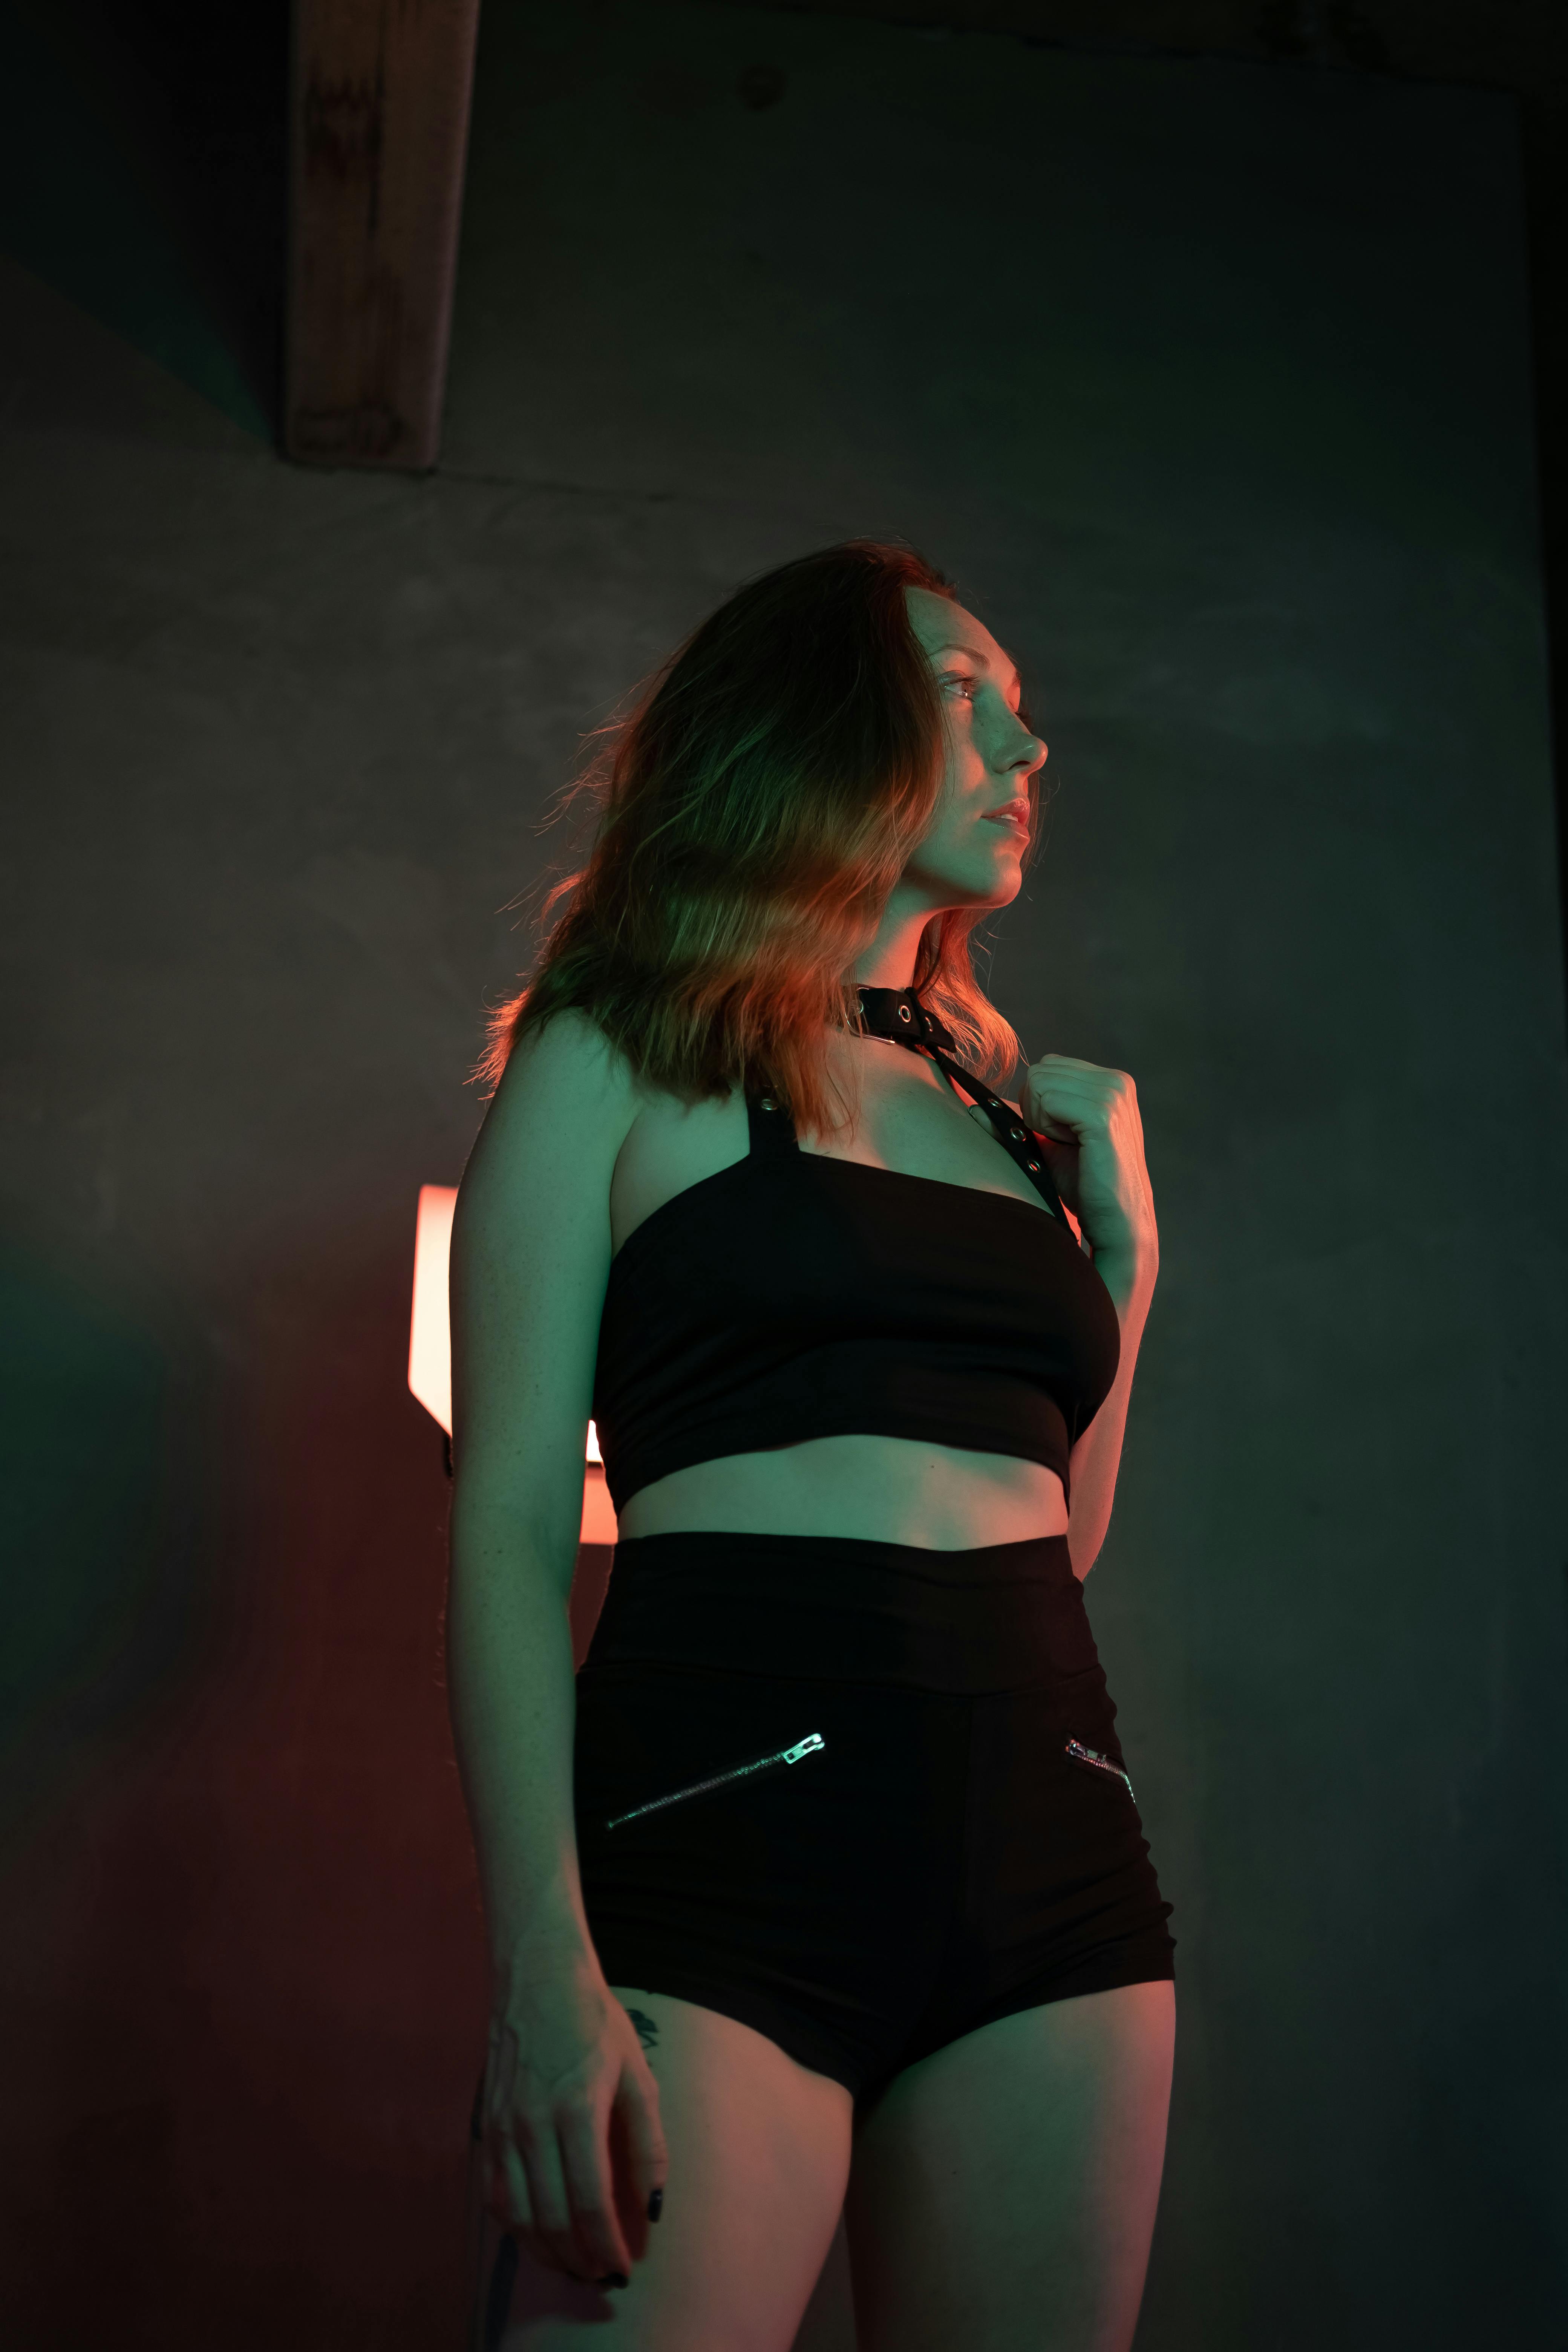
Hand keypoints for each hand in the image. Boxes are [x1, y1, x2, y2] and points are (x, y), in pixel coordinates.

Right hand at [481, 1944, 666, 2283]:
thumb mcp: (637, 2074)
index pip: (590, 2201)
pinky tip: (538, 2236)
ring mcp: (503, 2127)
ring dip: (546, 2252)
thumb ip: (648, 2143)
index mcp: (576, 2109)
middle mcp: (532, 2124)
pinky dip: (516, 2228)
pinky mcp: (486, 2126)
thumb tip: (653, 2205)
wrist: (538, 1978)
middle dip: (579, 2258)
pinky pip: (494, 2195)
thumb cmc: (595, 2023)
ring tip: (574, 2266)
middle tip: (601, 2275)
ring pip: (517, 2216)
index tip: (625, 2266)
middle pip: (551, 2219)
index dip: (607, 2243)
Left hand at [1019, 1055, 1157, 1295]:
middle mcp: (1116, 1080)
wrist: (1116, 1221)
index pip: (1046, 1066)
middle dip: (1038, 1110)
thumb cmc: (1084, 1185)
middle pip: (1039, 1071)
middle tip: (1065, 1144)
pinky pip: (1047, 1101)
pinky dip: (1046, 1128)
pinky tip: (1073, 1149)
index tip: (1063, 1137)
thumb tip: (974, 1109)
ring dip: (1042, 1121)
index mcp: (1110, 1080)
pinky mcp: (1102, 1114)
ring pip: (1039, 1083)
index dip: (1040, 1104)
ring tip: (1070, 1147)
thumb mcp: (1048, 1144)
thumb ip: (1018, 1120)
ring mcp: (1112, 1094)